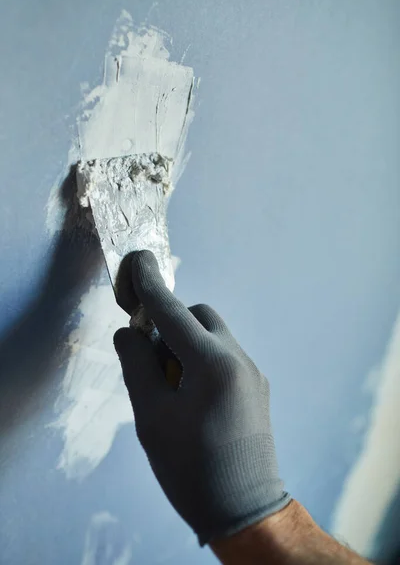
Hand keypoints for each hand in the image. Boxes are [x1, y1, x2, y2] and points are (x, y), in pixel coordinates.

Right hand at [114, 250, 289, 545]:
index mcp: (212, 362)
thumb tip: (129, 332)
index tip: (137, 261)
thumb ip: (136, 365)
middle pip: (198, 316)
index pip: (173, 312)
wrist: (245, 509)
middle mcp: (238, 358)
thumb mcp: (151, 416)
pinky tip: (191, 398)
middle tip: (148, 358)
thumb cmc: (190, 467)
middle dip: (169, 323)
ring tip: (170, 388)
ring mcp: (253, 372)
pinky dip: (201, 361)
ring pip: (212, 336)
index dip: (150, 286)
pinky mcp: (257, 387)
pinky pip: (224, 357)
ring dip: (185, 344)